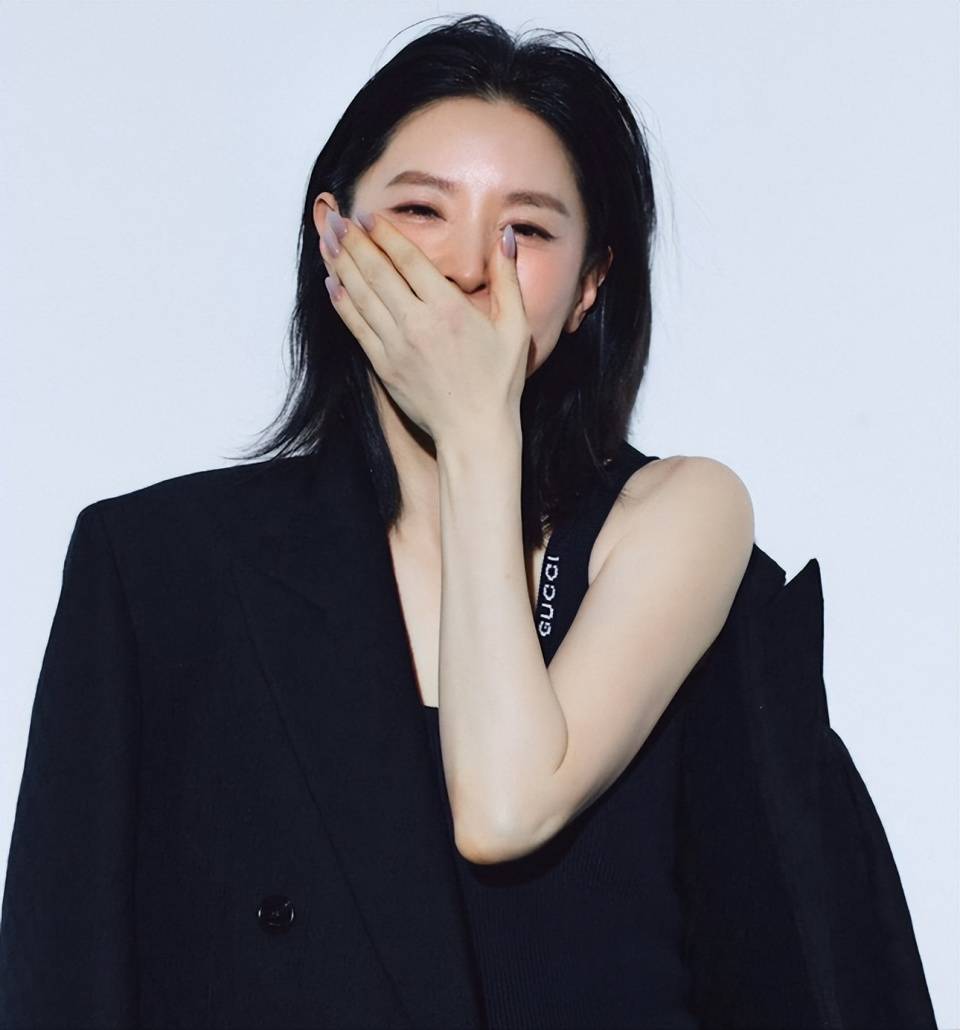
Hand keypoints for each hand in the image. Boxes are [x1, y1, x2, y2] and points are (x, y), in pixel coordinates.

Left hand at [319, 205, 530, 445]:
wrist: (474, 431)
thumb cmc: (499, 382)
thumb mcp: (516, 328)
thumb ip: (509, 279)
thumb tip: (505, 236)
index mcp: (449, 309)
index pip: (408, 260)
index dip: (385, 234)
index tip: (368, 217)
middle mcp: (417, 324)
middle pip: (377, 272)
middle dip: (353, 242)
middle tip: (337, 220)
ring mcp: (396, 346)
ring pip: (360, 296)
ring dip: (340, 265)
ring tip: (326, 240)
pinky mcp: (384, 366)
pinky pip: (356, 327)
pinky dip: (342, 303)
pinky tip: (332, 283)